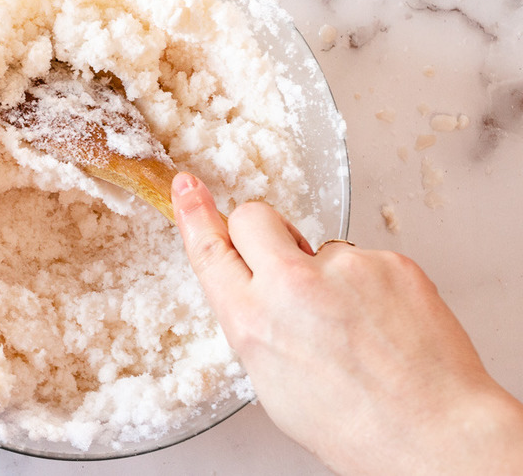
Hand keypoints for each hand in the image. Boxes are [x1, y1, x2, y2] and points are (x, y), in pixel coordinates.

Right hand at [171, 172, 522, 474]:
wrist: (433, 433)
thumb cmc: (355, 426)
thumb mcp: (272, 384)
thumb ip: (256, 326)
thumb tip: (257, 293)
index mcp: (252, 322)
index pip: (210, 250)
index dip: (195, 214)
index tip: (187, 187)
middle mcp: (291, 285)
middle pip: (254, 217)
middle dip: (259, 230)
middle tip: (281, 258)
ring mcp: (344, 267)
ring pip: (319, 246)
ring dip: (327, 273)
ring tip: (356, 327)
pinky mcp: (389, 260)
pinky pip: (366, 261)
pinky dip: (371, 287)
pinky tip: (384, 325)